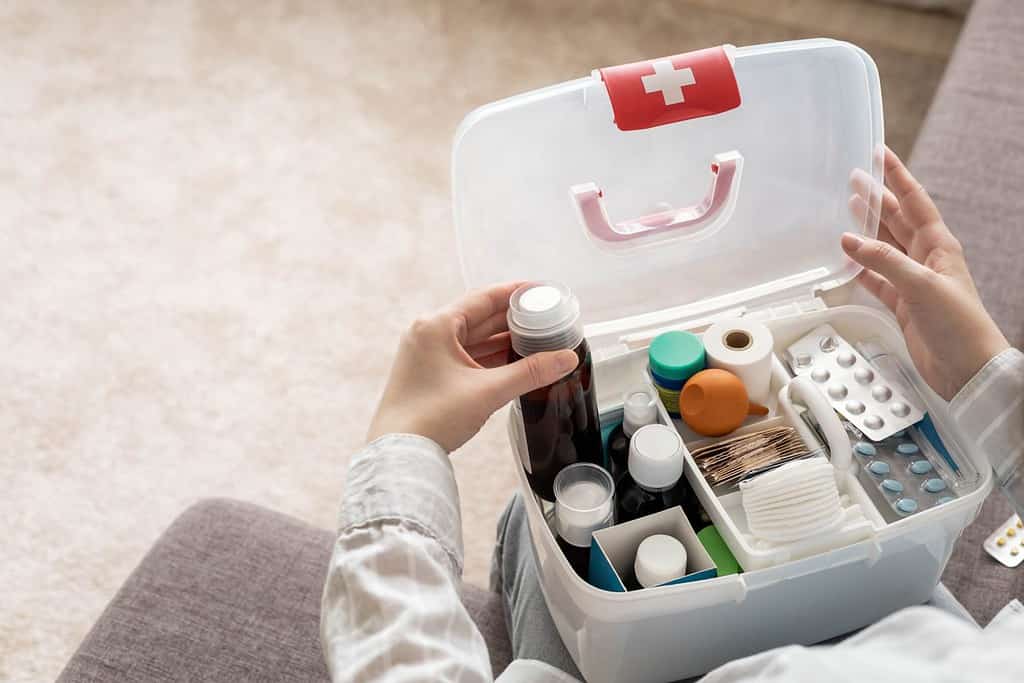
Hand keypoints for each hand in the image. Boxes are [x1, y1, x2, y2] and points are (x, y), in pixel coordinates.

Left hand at [367, 282, 579, 451]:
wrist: (399, 454)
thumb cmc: (433, 418)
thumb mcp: (488, 391)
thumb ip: (530, 372)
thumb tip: (567, 358)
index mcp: (436, 326)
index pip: (483, 298)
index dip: (514, 293)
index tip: (540, 291)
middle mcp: (428, 334)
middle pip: (479, 317)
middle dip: (513, 320)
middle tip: (545, 318)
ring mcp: (426, 354)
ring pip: (472, 339)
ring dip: (502, 341)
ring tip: (536, 341)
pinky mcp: (428, 374)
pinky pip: (464, 356)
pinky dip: (488, 358)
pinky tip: (512, 362)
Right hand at [843, 146, 1008, 399]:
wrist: (967, 368)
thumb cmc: (959, 325)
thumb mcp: (922, 286)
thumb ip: (884, 261)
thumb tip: (850, 240)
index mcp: (939, 245)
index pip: (915, 201)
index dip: (897, 177)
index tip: (880, 154)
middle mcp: (926, 258)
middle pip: (896, 220)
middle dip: (876, 198)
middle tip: (853, 178)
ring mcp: (913, 280)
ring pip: (883, 247)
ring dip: (865, 229)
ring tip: (846, 209)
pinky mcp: (902, 303)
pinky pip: (875, 278)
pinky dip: (859, 268)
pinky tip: (844, 259)